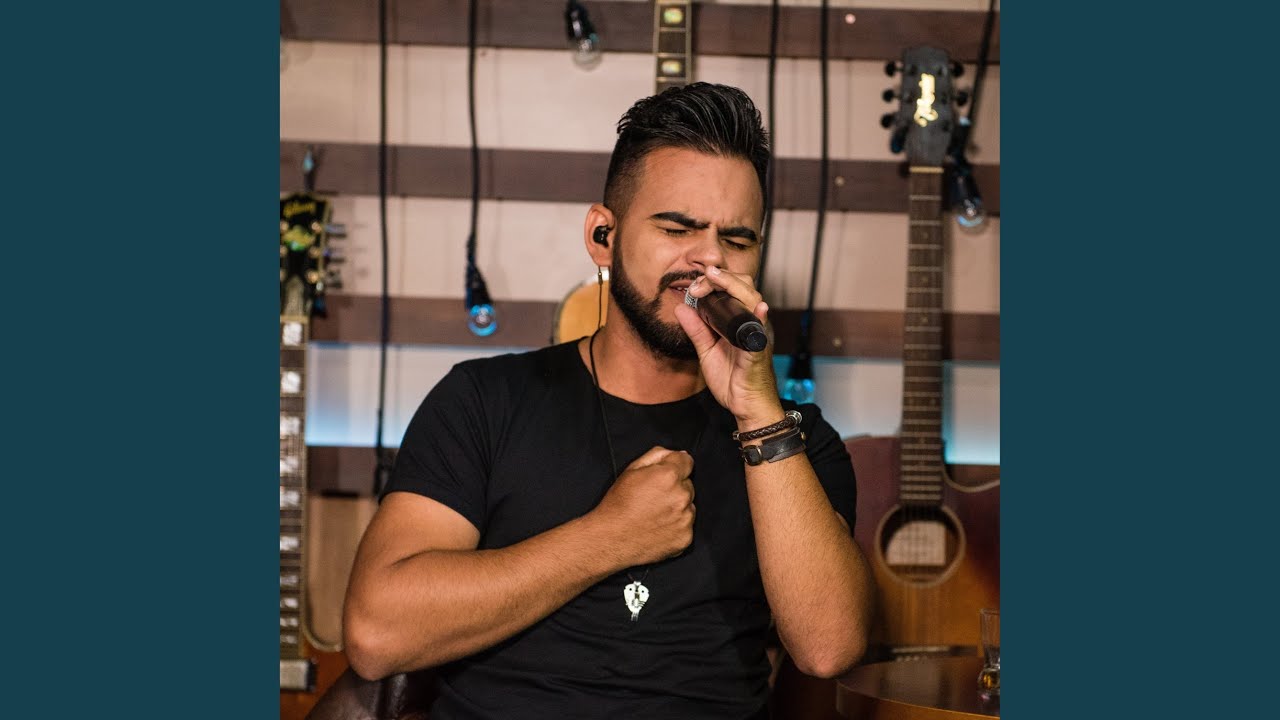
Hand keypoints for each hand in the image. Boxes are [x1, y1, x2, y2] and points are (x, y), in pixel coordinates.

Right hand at [589, 446, 694, 565]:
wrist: (611, 539)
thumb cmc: (618, 504)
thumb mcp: (631, 470)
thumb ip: (657, 456)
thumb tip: (677, 454)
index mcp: (669, 476)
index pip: (686, 461)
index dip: (674, 466)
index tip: (665, 475)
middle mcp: (682, 496)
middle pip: (688, 484)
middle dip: (675, 488)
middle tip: (653, 498)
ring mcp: (685, 518)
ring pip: (689, 505)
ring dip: (677, 507)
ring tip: (654, 514)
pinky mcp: (686, 537)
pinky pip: (687, 525)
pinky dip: (676, 526)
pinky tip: (658, 527)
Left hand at [673, 266, 783, 426]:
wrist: (746, 405)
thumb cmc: (732, 379)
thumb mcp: (707, 351)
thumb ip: (696, 330)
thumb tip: (681, 308)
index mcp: (739, 322)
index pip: (734, 289)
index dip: (715, 280)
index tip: (695, 283)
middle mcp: (751, 324)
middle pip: (746, 287)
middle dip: (723, 277)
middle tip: (702, 278)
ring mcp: (756, 335)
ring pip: (754, 301)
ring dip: (734, 287)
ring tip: (716, 279)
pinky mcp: (758, 351)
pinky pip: (761, 333)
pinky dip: (760, 318)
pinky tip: (758, 308)